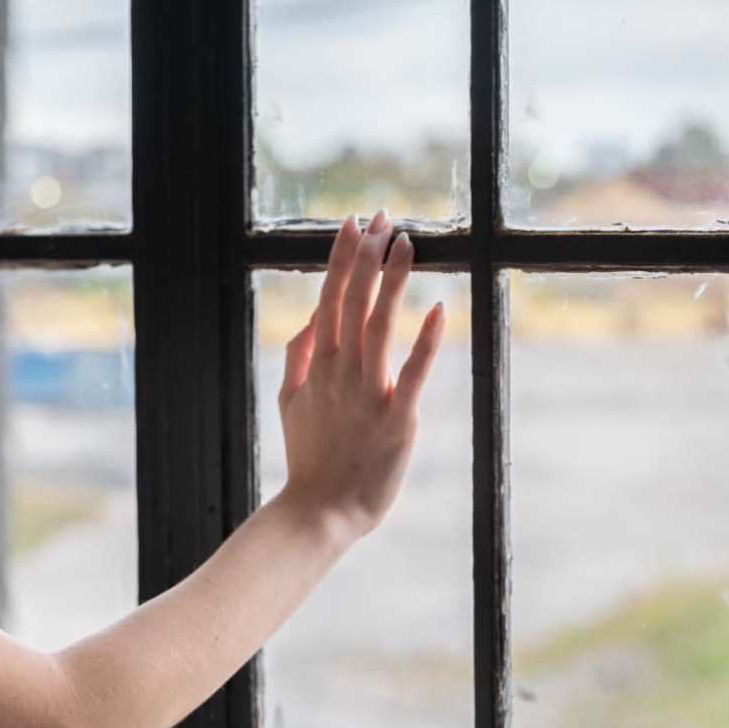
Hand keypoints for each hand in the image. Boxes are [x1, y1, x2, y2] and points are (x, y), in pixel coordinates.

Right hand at [274, 208, 443, 539]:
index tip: (353, 223)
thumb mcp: (289, 402)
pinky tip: (440, 308)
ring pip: (380, 324)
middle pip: (353, 300)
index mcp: (318, 366)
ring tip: (407, 243)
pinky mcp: (397, 417)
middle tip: (383, 216)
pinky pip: (414, 371)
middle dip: (367, 254)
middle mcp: (341, 372)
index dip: (341, 257)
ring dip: (393, 280)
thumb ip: (299, 356)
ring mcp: (369, 393)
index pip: (329, 297)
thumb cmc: (311, 459)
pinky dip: (427, 339)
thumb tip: (313, 315)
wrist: (320, 511)